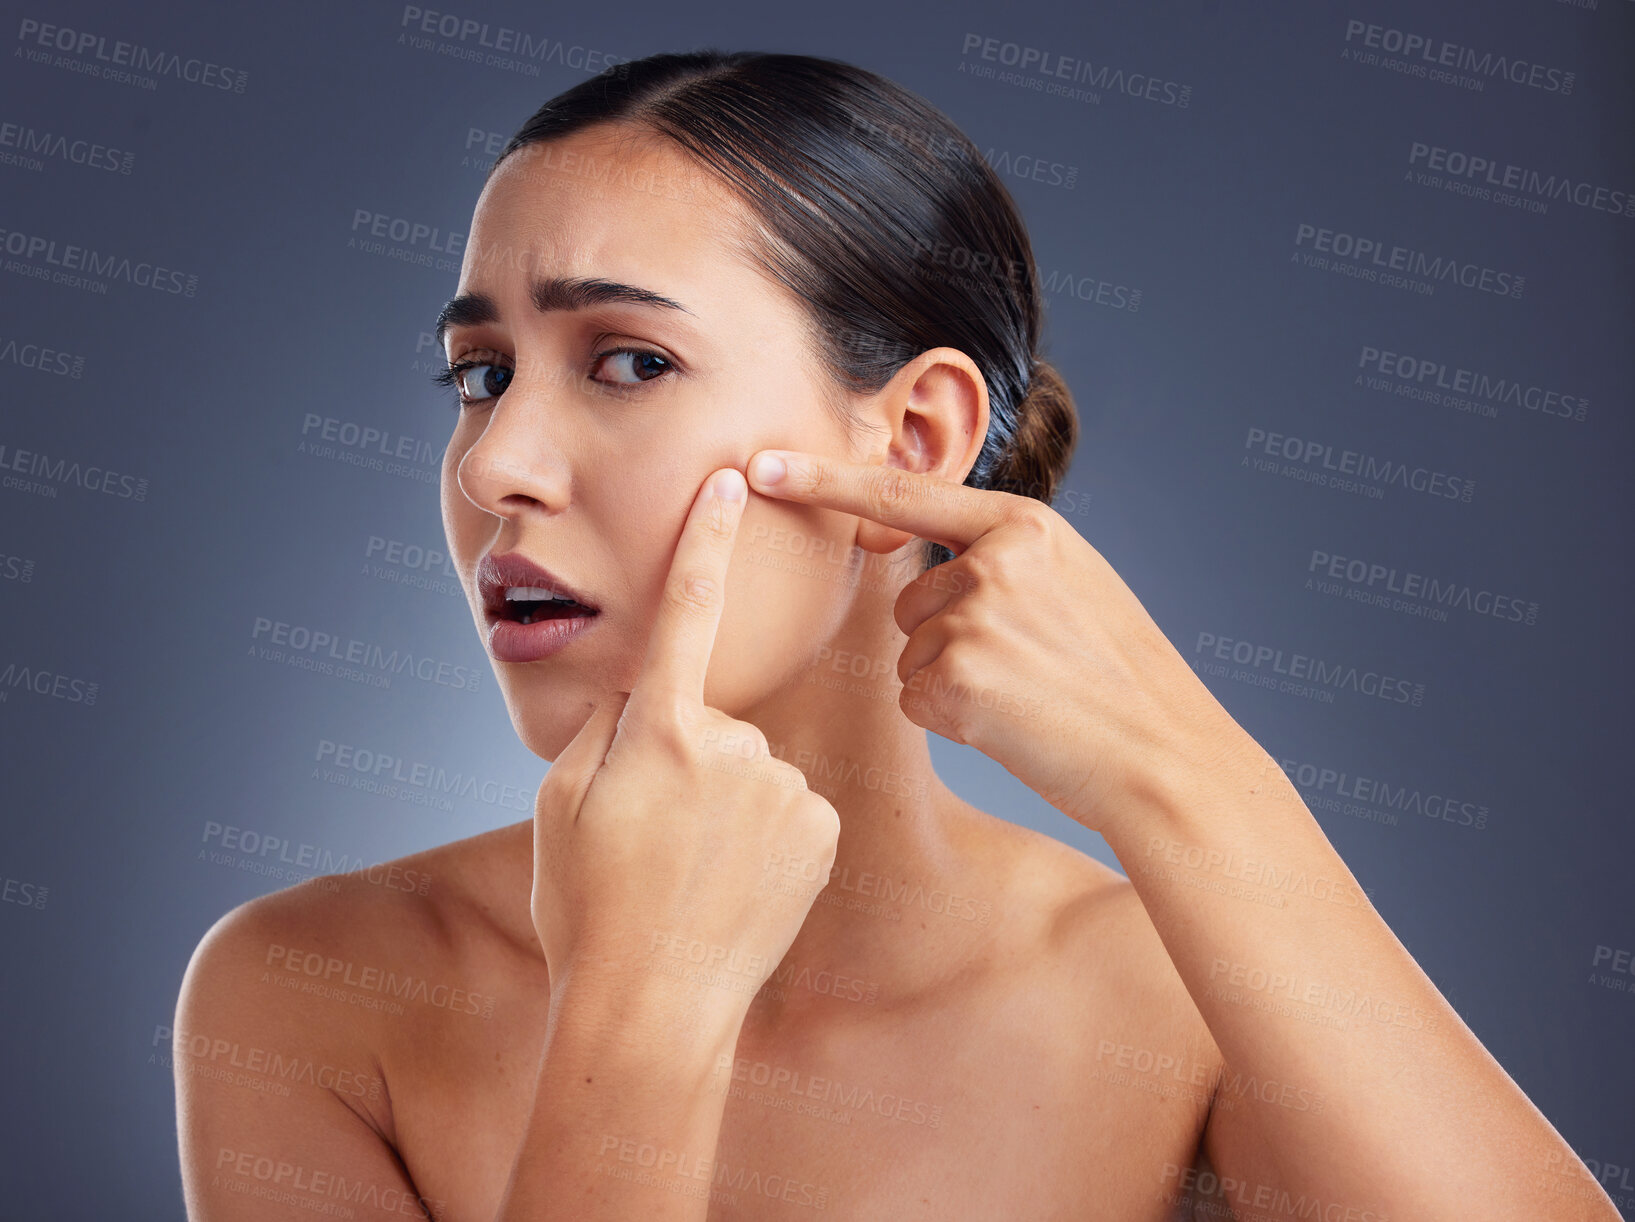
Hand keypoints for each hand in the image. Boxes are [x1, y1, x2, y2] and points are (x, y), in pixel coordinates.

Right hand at [530, 467, 840, 1017]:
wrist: (652, 1010)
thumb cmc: (587, 910)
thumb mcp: (561, 806)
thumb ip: (606, 728)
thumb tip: (644, 690)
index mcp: (657, 730)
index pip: (687, 607)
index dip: (707, 538)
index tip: (729, 481)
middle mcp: (732, 744)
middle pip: (708, 721)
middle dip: (683, 762)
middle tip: (650, 841)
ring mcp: (784, 787)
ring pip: (751, 768)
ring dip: (725, 806)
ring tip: (690, 874)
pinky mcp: (821, 828)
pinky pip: (787, 807)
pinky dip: (765, 835)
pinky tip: (735, 885)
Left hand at [744, 450, 1244, 837]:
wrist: (1165, 757)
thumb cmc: (1123, 680)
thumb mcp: (1078, 585)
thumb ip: (1008, 557)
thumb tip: (938, 562)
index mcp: (1026, 526)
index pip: (905, 494)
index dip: (825, 479)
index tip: (762, 465)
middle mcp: (993, 561)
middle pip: (911, 599)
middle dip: (947, 638)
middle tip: (1029, 672)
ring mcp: (972, 618)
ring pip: (913, 653)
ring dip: (952, 682)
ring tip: (1030, 697)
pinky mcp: (954, 678)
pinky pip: (916, 699)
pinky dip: (952, 720)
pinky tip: (1013, 725)